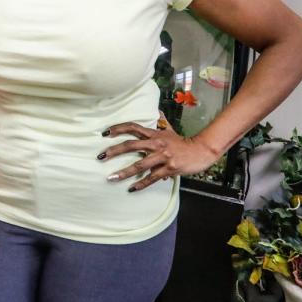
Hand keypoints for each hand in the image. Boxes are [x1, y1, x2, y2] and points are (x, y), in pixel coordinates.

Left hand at [99, 118, 219, 191]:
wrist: (201, 151)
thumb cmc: (183, 142)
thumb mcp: (170, 130)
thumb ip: (161, 123)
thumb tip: (157, 112)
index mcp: (155, 134)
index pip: (133, 128)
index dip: (118, 129)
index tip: (105, 133)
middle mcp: (156, 144)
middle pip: (131, 145)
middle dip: (113, 151)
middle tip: (100, 157)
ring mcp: (163, 156)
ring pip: (139, 165)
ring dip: (124, 172)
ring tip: (111, 178)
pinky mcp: (169, 168)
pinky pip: (152, 177)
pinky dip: (141, 184)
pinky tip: (132, 189)